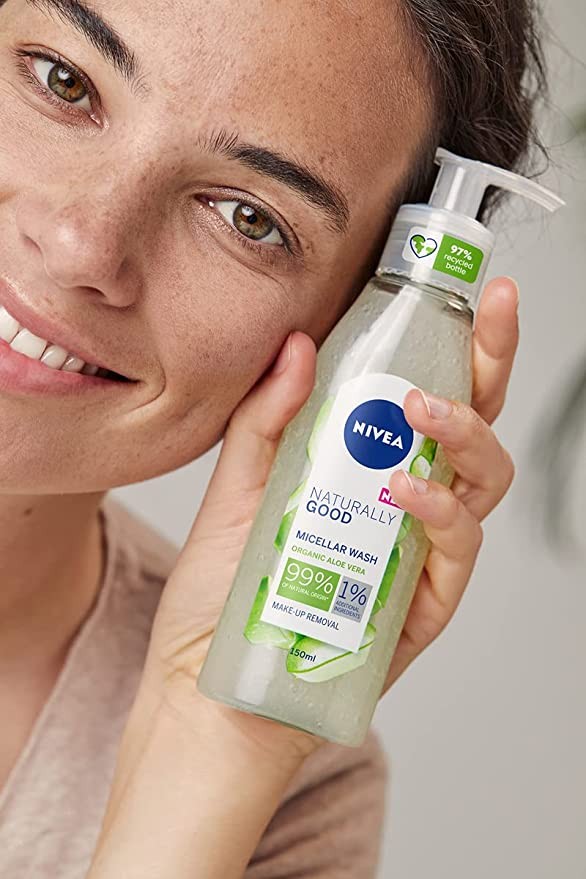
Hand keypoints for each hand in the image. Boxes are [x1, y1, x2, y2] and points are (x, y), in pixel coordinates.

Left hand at [88, 277, 518, 877]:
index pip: (427, 395)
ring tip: (422, 411)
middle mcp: (404, 507)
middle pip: (474, 427)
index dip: (458, 342)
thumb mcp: (234, 493)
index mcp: (366, 470)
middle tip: (487, 314)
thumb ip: (265, 422)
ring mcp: (417, 557)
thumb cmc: (223, 598)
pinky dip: (438, 514)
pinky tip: (402, 491)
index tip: (469, 289)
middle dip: (492, 362)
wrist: (209, 691)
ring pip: (483, 484)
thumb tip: (295, 346)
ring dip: (464, 436)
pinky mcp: (420, 609)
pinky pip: (454, 554)